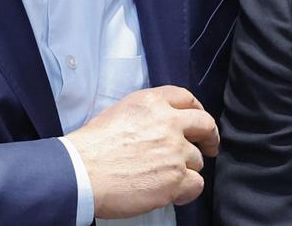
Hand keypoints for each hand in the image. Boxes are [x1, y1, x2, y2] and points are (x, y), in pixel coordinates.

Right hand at [66, 85, 218, 218]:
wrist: (81, 172)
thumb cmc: (91, 147)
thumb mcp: (119, 112)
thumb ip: (146, 114)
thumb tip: (158, 126)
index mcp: (152, 103)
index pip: (186, 97)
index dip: (197, 109)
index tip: (198, 120)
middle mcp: (168, 123)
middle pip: (205, 125)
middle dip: (210, 136)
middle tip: (210, 146)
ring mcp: (175, 151)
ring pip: (198, 160)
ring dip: (187, 169)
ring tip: (166, 177)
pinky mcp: (176, 178)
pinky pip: (196, 185)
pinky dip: (187, 191)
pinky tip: (172, 193)